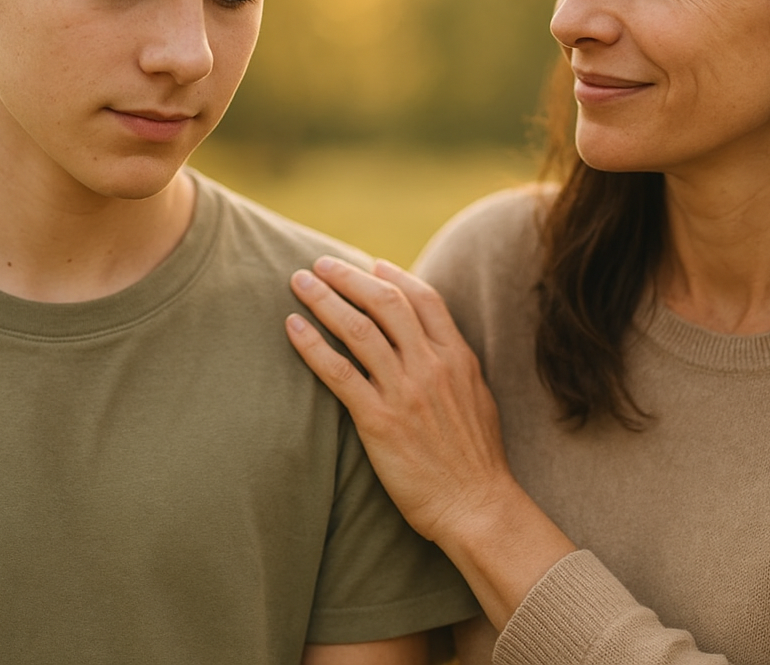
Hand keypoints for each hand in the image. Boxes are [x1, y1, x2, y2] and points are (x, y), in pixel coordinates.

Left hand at [286, 257, 577, 628]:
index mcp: (458, 357)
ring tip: (298, 282)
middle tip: (321, 263)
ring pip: (358, 329)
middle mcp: (431, 366)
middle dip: (349, 276)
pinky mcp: (379, 420)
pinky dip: (312, 345)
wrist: (477, 506)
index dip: (394, 276)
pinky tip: (293, 328)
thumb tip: (432, 343)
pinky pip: (339, 372)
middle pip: (385, 302)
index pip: (424, 298)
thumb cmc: (476, 460)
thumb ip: (453, 365)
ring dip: (324, 299)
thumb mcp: (477, 398)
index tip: (370, 264)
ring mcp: (405, 391)